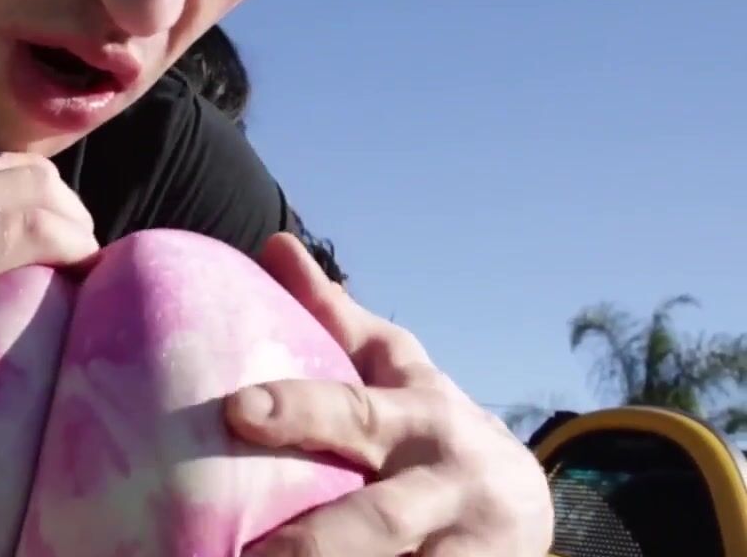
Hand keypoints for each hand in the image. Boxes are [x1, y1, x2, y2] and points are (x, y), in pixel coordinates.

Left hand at [225, 233, 553, 555]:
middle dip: (312, 545)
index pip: (353, 412)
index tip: (238, 411)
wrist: (531, 504)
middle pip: (376, 524)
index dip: (299, 412)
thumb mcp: (397, 370)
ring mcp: (465, 552)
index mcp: (419, 421)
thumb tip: (273, 243)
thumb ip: (334, 316)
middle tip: (239, 555)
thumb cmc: (429, 427)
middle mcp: (446, 489)